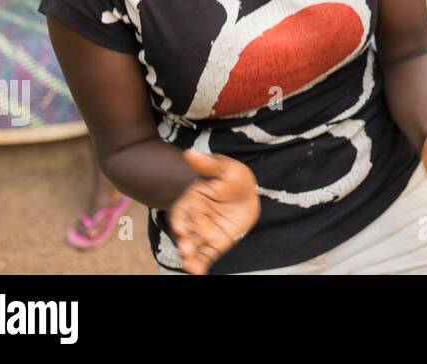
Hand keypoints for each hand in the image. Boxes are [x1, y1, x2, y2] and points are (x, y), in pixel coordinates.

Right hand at [169, 149, 259, 274]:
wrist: (245, 192)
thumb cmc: (231, 176)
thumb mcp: (223, 167)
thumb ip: (207, 164)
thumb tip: (189, 152)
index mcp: (192, 201)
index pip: (182, 211)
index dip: (180, 219)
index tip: (180, 227)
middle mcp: (194, 220)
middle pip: (187, 232)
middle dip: (185, 241)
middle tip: (186, 250)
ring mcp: (204, 233)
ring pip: (194, 247)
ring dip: (190, 257)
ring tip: (188, 265)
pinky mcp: (215, 244)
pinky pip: (206, 256)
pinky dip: (200, 266)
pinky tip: (198, 273)